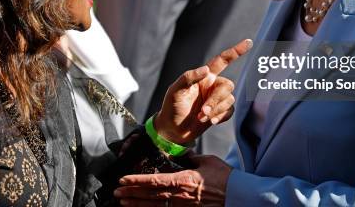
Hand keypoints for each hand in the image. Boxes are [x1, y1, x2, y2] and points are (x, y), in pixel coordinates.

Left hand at [114, 154, 231, 205]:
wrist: (238, 196)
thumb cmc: (224, 178)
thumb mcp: (206, 161)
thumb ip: (191, 157)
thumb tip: (182, 153)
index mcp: (183, 180)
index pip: (154, 180)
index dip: (137, 180)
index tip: (123, 179)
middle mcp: (179, 195)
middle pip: (150, 195)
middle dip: (132, 194)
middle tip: (116, 193)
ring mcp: (183, 206)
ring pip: (155, 206)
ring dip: (138, 204)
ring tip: (124, 203)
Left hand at [154, 39, 252, 143]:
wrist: (173, 129)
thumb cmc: (172, 106)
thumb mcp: (175, 90)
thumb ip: (189, 77)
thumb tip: (206, 69)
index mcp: (205, 76)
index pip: (222, 61)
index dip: (236, 51)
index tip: (249, 42)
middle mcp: (213, 85)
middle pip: (227, 85)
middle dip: (216, 99)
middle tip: (202, 111)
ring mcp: (217, 99)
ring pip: (229, 99)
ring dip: (216, 110)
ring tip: (201, 117)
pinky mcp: (220, 112)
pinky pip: (229, 111)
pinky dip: (220, 116)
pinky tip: (209, 121)